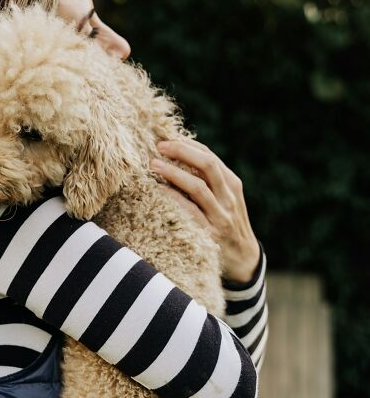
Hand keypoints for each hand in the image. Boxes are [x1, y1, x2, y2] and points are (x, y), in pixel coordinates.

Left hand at [150, 139, 260, 283]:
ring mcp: (220, 215)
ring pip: (198, 186)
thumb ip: (209, 181)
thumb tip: (178, 157)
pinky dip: (173, 197)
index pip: (210, 156)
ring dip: (173, 173)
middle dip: (182, 151)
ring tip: (153, 164)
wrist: (244, 259)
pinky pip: (189, 211)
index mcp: (232, 184)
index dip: (188, 145)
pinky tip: (158, 190)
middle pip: (207, 165)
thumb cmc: (227, 223)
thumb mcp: (226, 199)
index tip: (167, 138)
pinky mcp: (211, 233)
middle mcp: (229, 197)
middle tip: (159, 146)